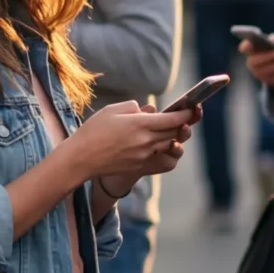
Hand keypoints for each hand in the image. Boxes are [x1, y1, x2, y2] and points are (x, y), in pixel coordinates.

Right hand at [69, 100, 194, 180]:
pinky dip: (163, 148)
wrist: (81, 158)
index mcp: (140, 124)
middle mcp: (146, 141)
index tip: (192, 108)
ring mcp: (144, 155)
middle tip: (188, 116)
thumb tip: (147, 110)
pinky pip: (160, 156)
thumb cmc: (93, 131)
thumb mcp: (112, 110)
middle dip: (183, 124)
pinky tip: (158, 143)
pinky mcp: (140, 166)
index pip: (172, 119)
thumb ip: (133, 107)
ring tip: (171, 128)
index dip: (185, 113)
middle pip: (175, 132)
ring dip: (173, 136)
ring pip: (169, 144)